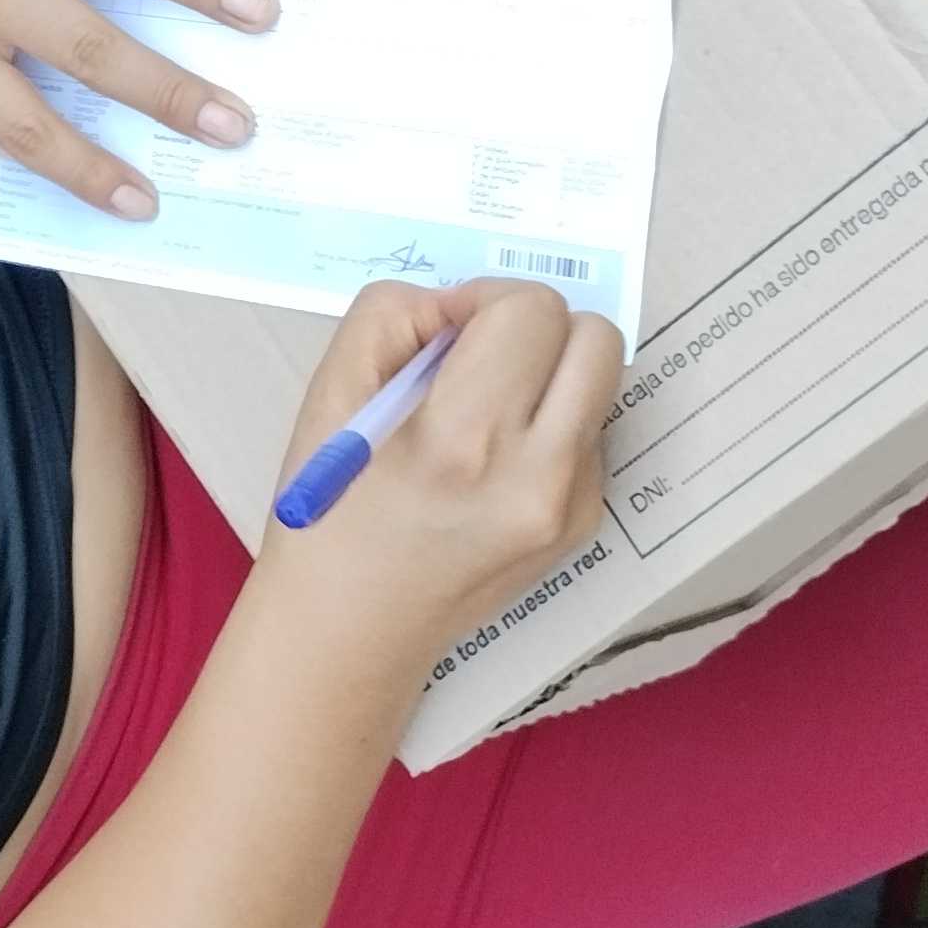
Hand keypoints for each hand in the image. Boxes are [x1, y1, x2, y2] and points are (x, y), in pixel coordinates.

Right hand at [247, 279, 624, 664]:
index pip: (531, 311)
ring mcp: (570, 506)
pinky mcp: (583, 525)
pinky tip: (494, 459)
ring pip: (601, 381)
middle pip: (596, 337)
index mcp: (464, 439)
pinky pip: (589, 431)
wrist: (351, 627)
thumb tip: (462, 306)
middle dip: (537, 326)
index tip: (443, 333)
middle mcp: (536, 475)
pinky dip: (549, 422)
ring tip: (484, 410)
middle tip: (480, 355)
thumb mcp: (330, 391)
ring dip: (549, 372)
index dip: (483, 301)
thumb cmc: (326, 510)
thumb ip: (395, 315)